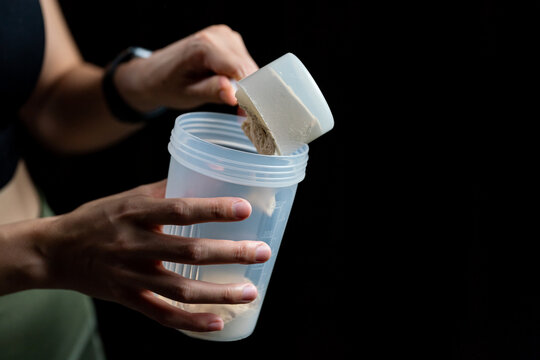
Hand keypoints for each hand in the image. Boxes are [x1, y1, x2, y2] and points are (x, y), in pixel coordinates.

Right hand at [39, 180, 270, 331]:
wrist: (55, 251)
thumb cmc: (97, 218)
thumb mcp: (126, 197)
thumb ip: (162, 191)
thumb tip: (200, 178)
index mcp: (135, 213)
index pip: (180, 210)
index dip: (213, 209)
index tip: (245, 209)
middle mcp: (134, 245)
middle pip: (188, 252)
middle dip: (230, 253)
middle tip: (262, 253)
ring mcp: (131, 275)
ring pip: (180, 290)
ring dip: (219, 293)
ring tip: (251, 292)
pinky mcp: (127, 298)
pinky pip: (162, 314)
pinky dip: (191, 322)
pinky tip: (218, 322)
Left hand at [116, 25, 258, 111]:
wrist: (154, 73)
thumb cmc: (167, 85)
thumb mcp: (187, 94)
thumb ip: (211, 91)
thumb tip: (234, 96)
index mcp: (205, 45)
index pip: (240, 70)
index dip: (248, 94)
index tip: (247, 115)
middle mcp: (219, 35)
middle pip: (248, 68)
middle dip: (249, 93)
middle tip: (241, 115)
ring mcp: (226, 36)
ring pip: (250, 67)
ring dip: (247, 87)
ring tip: (234, 104)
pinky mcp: (230, 41)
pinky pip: (245, 64)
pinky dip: (243, 80)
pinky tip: (232, 91)